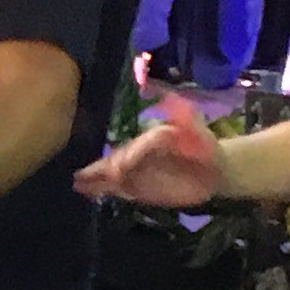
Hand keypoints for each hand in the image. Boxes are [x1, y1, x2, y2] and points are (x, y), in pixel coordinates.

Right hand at [78, 91, 229, 208]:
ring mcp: (136, 170)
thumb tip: (171, 98)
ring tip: (78, 182)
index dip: (130, 156)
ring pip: (111, 172)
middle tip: (89, 177)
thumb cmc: (205, 147)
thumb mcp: (200, 131)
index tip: (120, 168)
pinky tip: (84, 191)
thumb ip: (186, 118)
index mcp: (154, 137)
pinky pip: (117, 188)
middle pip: (117, 158)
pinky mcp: (136, 187)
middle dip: (104, 169)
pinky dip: (101, 189)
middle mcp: (139, 152)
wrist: (212, 170)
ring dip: (94, 177)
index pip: (139, 146)